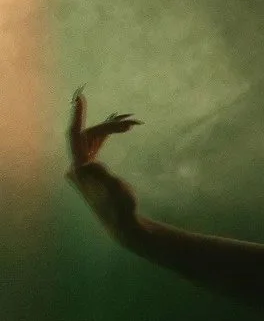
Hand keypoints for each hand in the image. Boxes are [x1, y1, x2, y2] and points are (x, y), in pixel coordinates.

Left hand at [67, 89, 141, 245]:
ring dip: (111, 130)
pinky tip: (121, 129)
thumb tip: (87, 164)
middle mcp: (77, 167)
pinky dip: (108, 136)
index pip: (74, 136)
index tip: (79, 97)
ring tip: (132, 123)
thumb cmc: (120, 208)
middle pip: (89, 136)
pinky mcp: (92, 170)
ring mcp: (84, 168)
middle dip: (109, 126)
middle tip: (132, 122)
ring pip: (94, 140)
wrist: (122, 223)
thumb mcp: (113, 191)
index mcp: (79, 170)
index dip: (77, 115)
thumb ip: (100, 175)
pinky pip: (97, 146)